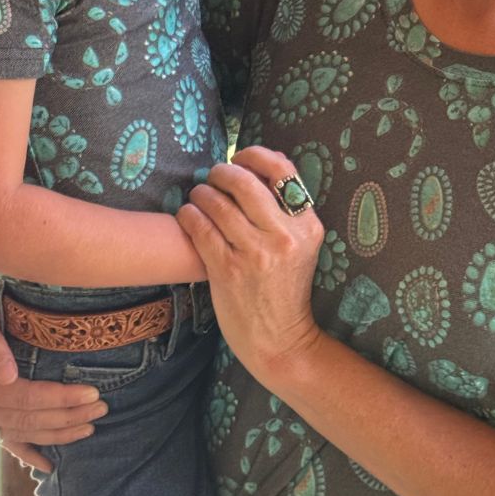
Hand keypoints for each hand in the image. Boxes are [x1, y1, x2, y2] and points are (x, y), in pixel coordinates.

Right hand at [0, 263, 107, 470]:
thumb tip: (8, 375)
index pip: (24, 399)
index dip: (60, 398)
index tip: (92, 392)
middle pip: (27, 420)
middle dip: (67, 417)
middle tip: (102, 408)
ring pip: (21, 433)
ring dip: (57, 433)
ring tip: (90, 427)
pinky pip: (6, 440)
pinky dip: (28, 452)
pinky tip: (48, 466)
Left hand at [177, 146, 323, 384]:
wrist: (279, 340)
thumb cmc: (285, 288)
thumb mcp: (302, 245)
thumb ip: (288, 207)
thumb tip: (268, 158)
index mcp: (307, 226)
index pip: (282, 170)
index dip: (254, 155)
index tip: (239, 158)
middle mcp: (284, 236)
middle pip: (244, 181)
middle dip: (221, 171)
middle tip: (212, 176)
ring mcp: (255, 253)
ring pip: (217, 202)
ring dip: (201, 192)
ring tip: (198, 197)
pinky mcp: (227, 270)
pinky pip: (200, 227)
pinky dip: (188, 214)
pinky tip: (187, 215)